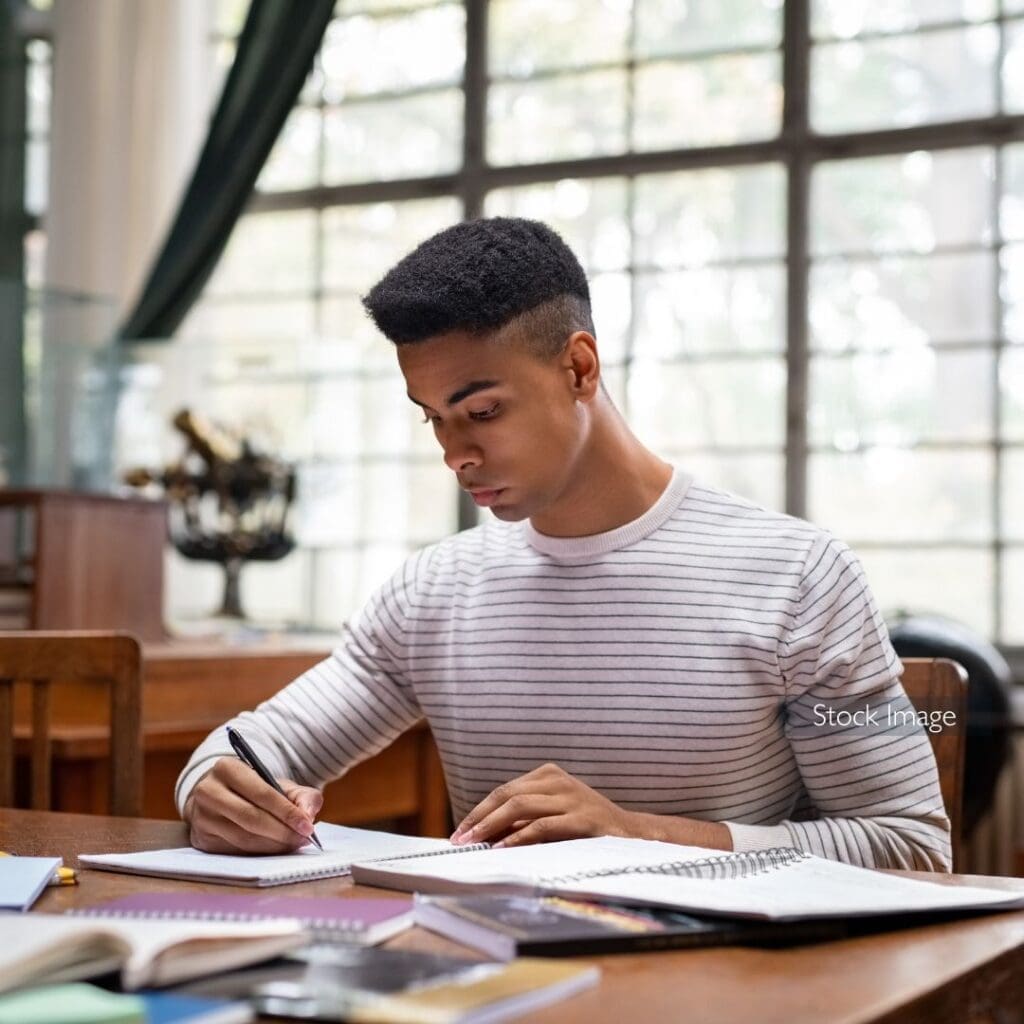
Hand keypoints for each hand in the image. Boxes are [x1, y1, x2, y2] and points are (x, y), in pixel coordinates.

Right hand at [183, 757, 323, 853]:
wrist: (219, 797)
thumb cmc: (254, 790)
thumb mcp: (278, 784)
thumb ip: (302, 795)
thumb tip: (308, 814)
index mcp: (227, 768)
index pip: (262, 793)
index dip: (287, 812)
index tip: (308, 826)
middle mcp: (208, 791)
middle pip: (251, 818)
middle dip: (282, 832)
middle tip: (303, 839)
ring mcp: (201, 818)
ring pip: (243, 838)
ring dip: (273, 845)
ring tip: (293, 844)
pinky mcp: (201, 840)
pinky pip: (235, 851)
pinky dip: (259, 853)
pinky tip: (275, 849)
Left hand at [450, 763, 642, 847]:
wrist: (633, 835)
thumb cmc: (586, 827)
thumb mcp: (553, 815)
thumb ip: (523, 820)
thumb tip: (482, 835)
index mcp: (549, 775)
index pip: (503, 790)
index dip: (479, 811)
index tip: (460, 832)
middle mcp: (558, 780)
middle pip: (507, 795)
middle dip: (479, 818)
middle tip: (459, 840)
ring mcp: (571, 797)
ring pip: (520, 806)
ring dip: (492, 826)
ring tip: (474, 844)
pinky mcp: (582, 818)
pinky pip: (542, 826)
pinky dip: (519, 837)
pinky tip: (503, 848)